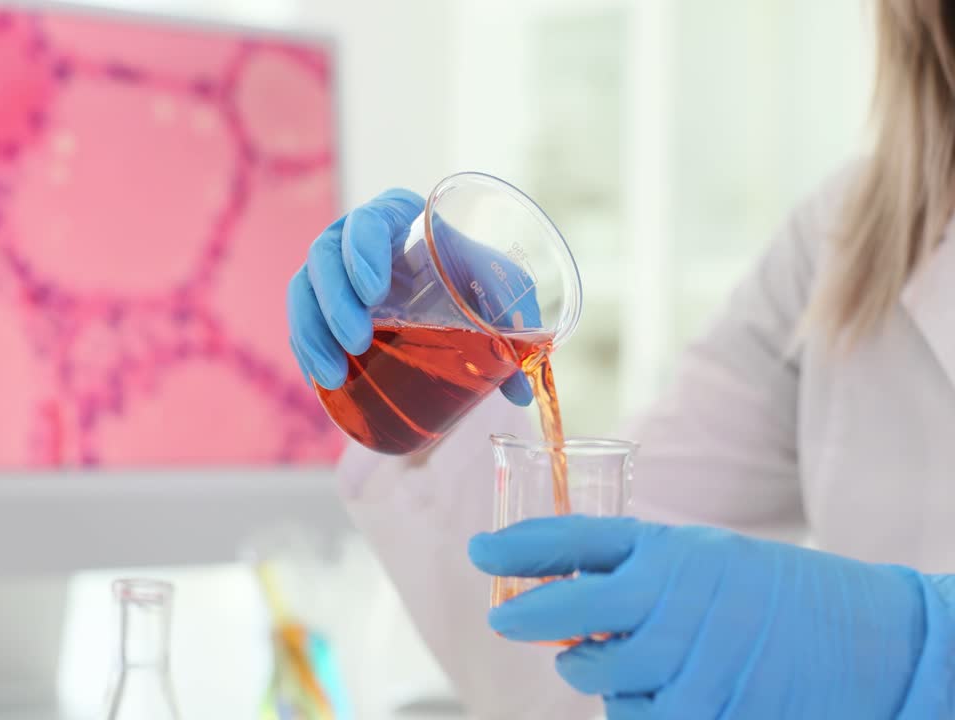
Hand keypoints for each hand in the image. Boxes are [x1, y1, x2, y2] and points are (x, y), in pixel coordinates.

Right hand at [285, 188, 534, 404]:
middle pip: (324, 257)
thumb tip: (520, 390)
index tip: (375, 294)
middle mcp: (354, 237)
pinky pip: (302, 320)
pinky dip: (305, 347)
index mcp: (395, 216)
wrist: (456, 290)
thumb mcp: (498, 289)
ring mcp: (334, 271)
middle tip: (358, 343)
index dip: (362, 253)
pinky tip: (319, 376)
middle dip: (334, 302)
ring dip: (310, 332)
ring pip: (303, 291)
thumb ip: (514, 325)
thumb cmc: (475, 278)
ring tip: (331, 375)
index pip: (366, 222)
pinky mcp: (323, 305)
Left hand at [468, 516, 954, 718]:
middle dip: (525, 618)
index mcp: (670, 552)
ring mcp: (685, 662)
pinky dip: (633, 705)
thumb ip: (633, 565)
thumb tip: (552, 580)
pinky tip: (661, 688)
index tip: (479, 551)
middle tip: (506, 619)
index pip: (572, 540)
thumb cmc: (768, 593)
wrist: (864, 642)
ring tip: (612, 654)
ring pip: (590, 674)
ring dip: (586, 668)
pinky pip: (632, 716)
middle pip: (563, 613)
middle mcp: (671, 602)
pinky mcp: (700, 713)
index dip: (516, 546)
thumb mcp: (702, 556)